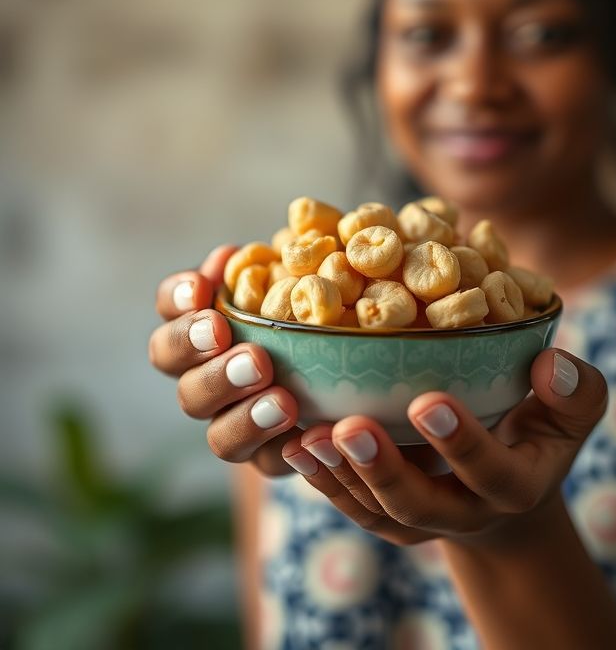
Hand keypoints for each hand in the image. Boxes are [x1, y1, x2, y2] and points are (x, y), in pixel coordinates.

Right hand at [148, 245, 300, 475]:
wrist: (339, 372)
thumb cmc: (305, 311)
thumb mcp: (286, 285)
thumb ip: (255, 274)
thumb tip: (231, 257)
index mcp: (201, 328)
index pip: (170, 310)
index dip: (177, 301)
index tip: (201, 290)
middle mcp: (203, 376)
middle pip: (180, 376)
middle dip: (210, 364)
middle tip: (250, 354)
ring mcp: (230, 420)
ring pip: (216, 432)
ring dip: (245, 416)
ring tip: (284, 402)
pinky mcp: (265, 456)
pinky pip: (265, 463)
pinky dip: (283, 450)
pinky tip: (305, 435)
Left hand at [280, 350, 606, 545]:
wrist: (509, 492)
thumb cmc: (539, 437)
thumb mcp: (572, 415)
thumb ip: (576, 392)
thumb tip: (551, 364)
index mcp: (513, 485)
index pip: (491, 471)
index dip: (460, 442)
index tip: (426, 400)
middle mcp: (464, 512)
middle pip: (420, 506)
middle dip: (384, 470)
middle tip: (350, 428)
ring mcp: (423, 520)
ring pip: (377, 511)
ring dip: (339, 476)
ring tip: (306, 438)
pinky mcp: (391, 517)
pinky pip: (355, 508)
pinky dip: (324, 481)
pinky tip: (296, 446)